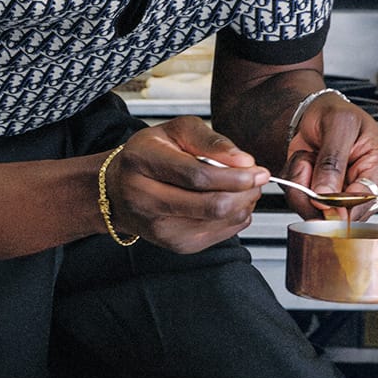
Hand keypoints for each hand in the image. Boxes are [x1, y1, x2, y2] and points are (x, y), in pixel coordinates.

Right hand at [102, 116, 267, 253]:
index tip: (257, 169)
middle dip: (245, 192)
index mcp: (142, 161)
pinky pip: (221, 234)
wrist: (120, 190)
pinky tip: (228, 202)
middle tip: (257, 178)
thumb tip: (244, 162)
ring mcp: (160, 227)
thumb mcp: (176, 131)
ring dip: (243, 204)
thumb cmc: (150, 155)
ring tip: (242, 188)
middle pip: (211, 204)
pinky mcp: (176, 245)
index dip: (234, 176)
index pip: (196, 176)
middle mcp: (145, 198)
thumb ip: (211, 141)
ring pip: (220, 221)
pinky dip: (235, 217)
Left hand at [283, 93, 377, 220]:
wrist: (314, 114)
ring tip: (308, 162)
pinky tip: (305, 171)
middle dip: (316, 193)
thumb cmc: (334, 113)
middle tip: (307, 163)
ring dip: (303, 190)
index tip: (316, 196)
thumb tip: (325, 196)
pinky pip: (308, 208)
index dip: (339, 204)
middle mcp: (371, 186)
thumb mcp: (337, 126)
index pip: (366, 199)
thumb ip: (331, 162)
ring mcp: (351, 196)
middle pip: (344, 213)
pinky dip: (298, 190)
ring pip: (323, 215)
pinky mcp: (331, 201)